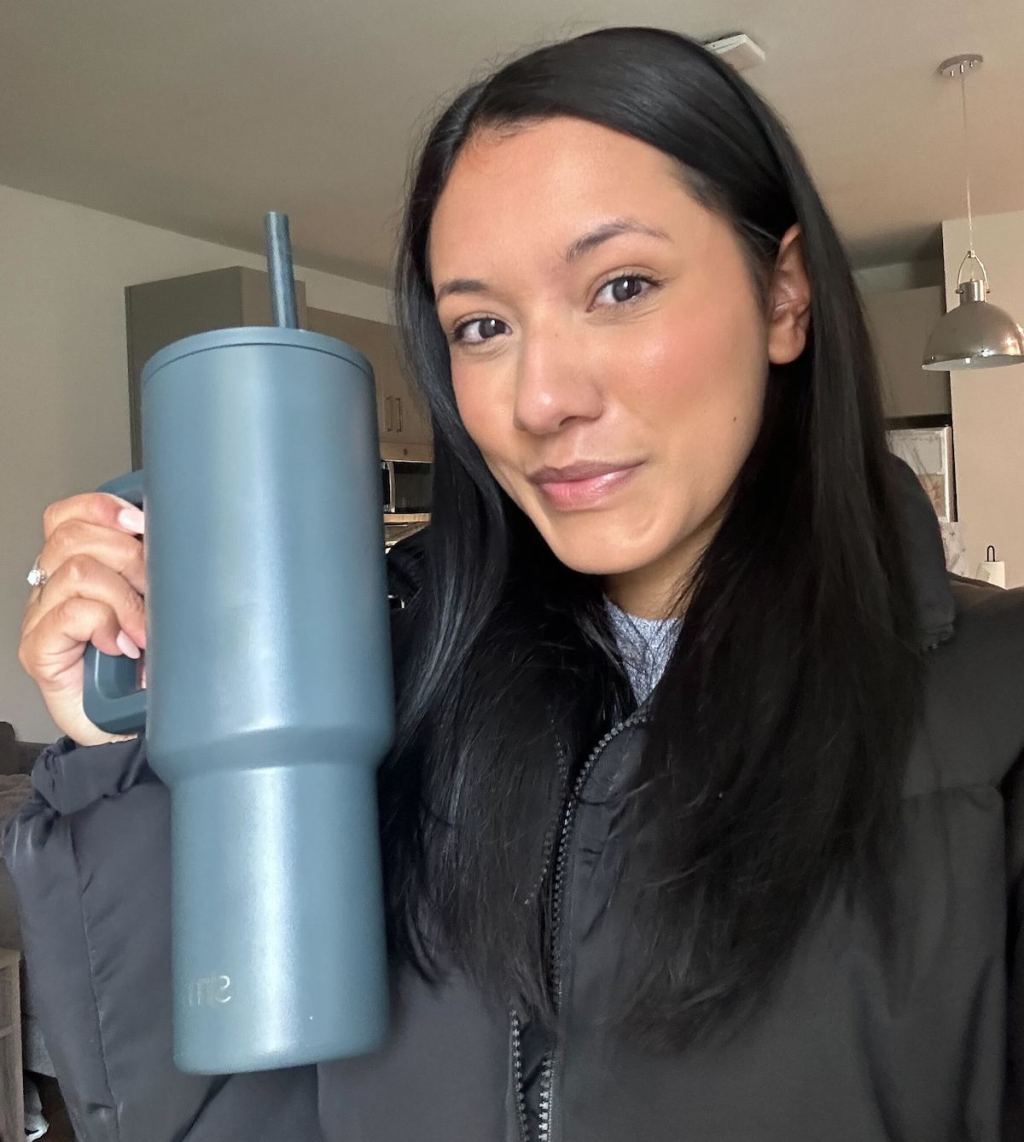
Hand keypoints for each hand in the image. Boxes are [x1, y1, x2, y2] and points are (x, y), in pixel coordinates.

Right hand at [19, 493, 146, 746]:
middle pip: (73, 536)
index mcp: (77, 568)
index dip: (102, 508)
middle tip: (154, 591)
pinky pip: (71, 612)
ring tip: (144, 628)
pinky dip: (106, 623)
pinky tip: (122, 645)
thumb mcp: (160, 607)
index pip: (68, 515)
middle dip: (127, 556)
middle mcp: (54, 588)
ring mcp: (43, 618)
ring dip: (124, 596)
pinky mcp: (40, 651)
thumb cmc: (148, 667)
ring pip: (77, 570)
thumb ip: (159, 571)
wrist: (128, 726)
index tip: (143, 524)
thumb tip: (184, 537)